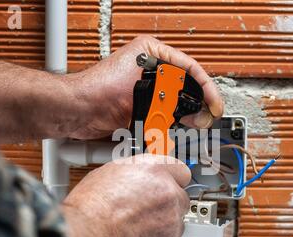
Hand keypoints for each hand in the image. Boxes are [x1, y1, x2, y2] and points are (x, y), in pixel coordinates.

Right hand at [56, 154, 190, 236]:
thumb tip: (139, 177)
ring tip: (136, 229)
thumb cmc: (90, 208)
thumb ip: (135, 174)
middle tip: (147, 211)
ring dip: (162, 226)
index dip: (172, 180)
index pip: (181, 171)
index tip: (170, 185)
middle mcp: (168, 192)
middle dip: (168, 205)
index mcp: (154, 170)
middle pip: (181, 198)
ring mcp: (171, 220)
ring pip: (176, 223)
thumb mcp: (109, 172)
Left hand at [66, 35, 223, 139]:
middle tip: (203, 118)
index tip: (214, 104)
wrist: (78, 111)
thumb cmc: (97, 90)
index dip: (206, 88)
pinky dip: (169, 123)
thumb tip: (190, 107)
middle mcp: (151, 69)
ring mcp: (147, 88)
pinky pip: (163, 115)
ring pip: (176, 103)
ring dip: (183, 116)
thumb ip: (168, 92)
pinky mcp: (141, 106)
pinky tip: (173, 128)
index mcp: (152, 52)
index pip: (191, 69)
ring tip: (190, 124)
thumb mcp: (141, 85)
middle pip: (186, 86)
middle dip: (197, 104)